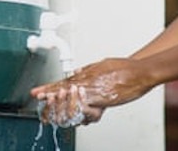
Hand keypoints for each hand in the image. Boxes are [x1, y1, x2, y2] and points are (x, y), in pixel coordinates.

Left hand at [31, 58, 154, 124]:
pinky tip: (68, 113)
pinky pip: (86, 106)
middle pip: (64, 88)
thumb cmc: (125, 69)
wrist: (140, 72)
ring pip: (71, 97)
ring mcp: (94, 89)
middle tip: (38, 97)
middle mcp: (88, 80)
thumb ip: (89, 69)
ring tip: (48, 108)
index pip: (64, 80)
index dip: (50, 87)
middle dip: (50, 94)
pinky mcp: (102, 98)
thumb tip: (77, 70)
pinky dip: (77, 109)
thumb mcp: (103, 65)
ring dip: (60, 103)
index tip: (38, 91)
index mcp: (88, 73)